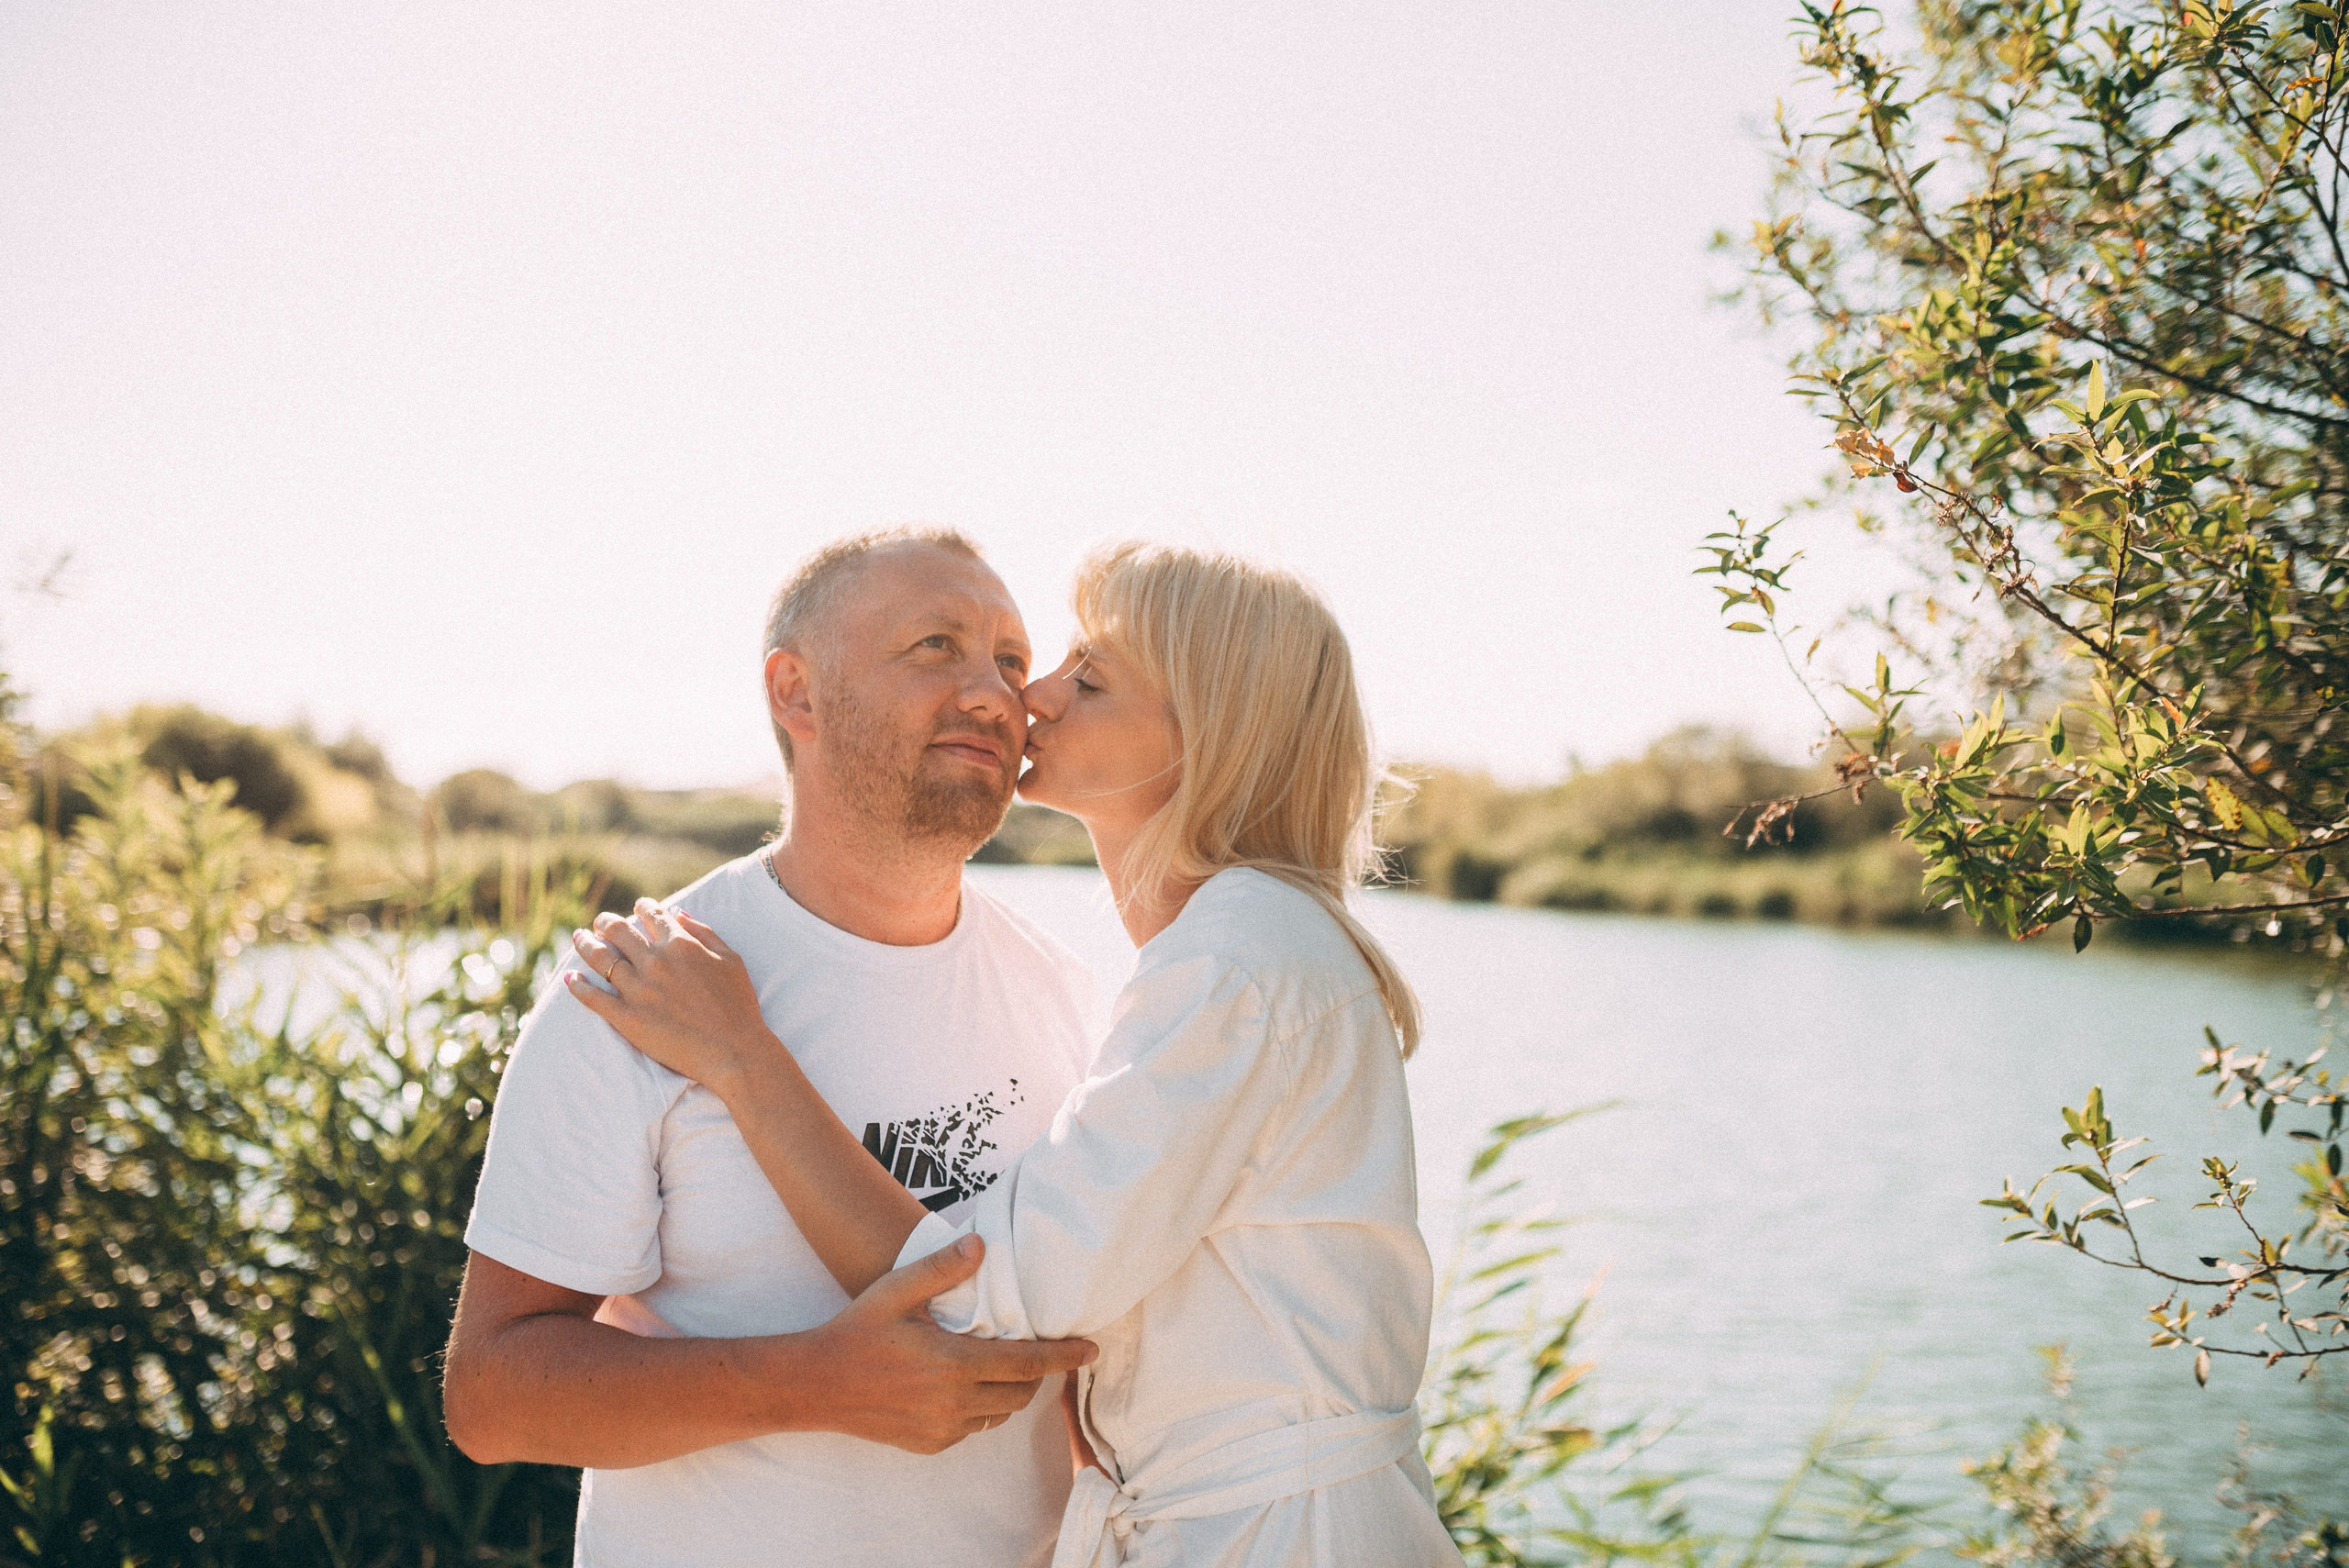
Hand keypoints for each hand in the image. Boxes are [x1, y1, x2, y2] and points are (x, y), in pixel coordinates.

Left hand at [567, 901, 770, 1093]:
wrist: (733, 1051)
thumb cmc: (738, 1005)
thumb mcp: (730, 959)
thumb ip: (705, 933)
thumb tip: (680, 914)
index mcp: (681, 945)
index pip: (652, 915)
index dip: (641, 908)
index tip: (636, 908)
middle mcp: (655, 962)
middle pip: (619, 931)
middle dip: (606, 922)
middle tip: (599, 922)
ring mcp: (639, 990)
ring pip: (601, 959)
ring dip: (586, 945)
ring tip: (578, 938)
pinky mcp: (627, 1018)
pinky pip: (594, 998)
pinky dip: (578, 986)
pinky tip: (569, 978)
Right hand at [802, 1235, 1097, 1454]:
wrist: (816, 1385)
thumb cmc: (858, 1331)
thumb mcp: (897, 1290)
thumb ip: (942, 1268)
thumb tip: (982, 1246)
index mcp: (954, 1363)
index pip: (1027, 1363)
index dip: (1064, 1356)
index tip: (1092, 1349)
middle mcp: (955, 1403)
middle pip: (1021, 1393)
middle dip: (1038, 1373)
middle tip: (1039, 1350)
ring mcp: (943, 1429)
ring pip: (999, 1415)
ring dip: (1010, 1392)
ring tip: (1001, 1366)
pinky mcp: (930, 1445)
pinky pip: (973, 1430)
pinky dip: (981, 1410)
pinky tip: (965, 1388)